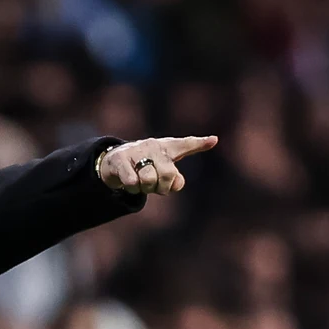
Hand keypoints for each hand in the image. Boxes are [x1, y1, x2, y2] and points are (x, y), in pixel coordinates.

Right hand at [100, 135, 217, 194]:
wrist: (114, 161)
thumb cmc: (144, 166)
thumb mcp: (162, 171)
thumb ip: (175, 180)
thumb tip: (178, 183)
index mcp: (167, 148)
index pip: (185, 145)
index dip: (199, 143)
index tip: (214, 140)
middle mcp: (153, 146)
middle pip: (168, 174)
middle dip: (161, 187)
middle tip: (153, 185)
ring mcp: (136, 150)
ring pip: (148, 179)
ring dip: (144, 188)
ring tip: (139, 182)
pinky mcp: (120, 159)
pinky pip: (132, 182)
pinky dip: (132, 188)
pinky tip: (128, 181)